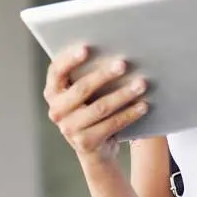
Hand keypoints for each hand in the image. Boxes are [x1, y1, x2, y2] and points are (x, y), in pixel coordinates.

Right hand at [43, 44, 149, 163]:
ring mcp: (69, 129)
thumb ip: (89, 74)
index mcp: (53, 92)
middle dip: (104, 75)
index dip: (69, 59)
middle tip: (123, 64)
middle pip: (81, 89)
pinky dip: (129, 114)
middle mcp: (56, 111)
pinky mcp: (86, 143)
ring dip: (123, 94)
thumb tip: (114, 54)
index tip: (87, 48)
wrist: (95, 148)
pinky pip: (111, 124)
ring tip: (141, 84)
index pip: (56, 72)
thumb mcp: (85, 93)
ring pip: (100, 108)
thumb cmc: (91, 107)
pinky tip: (143, 105)